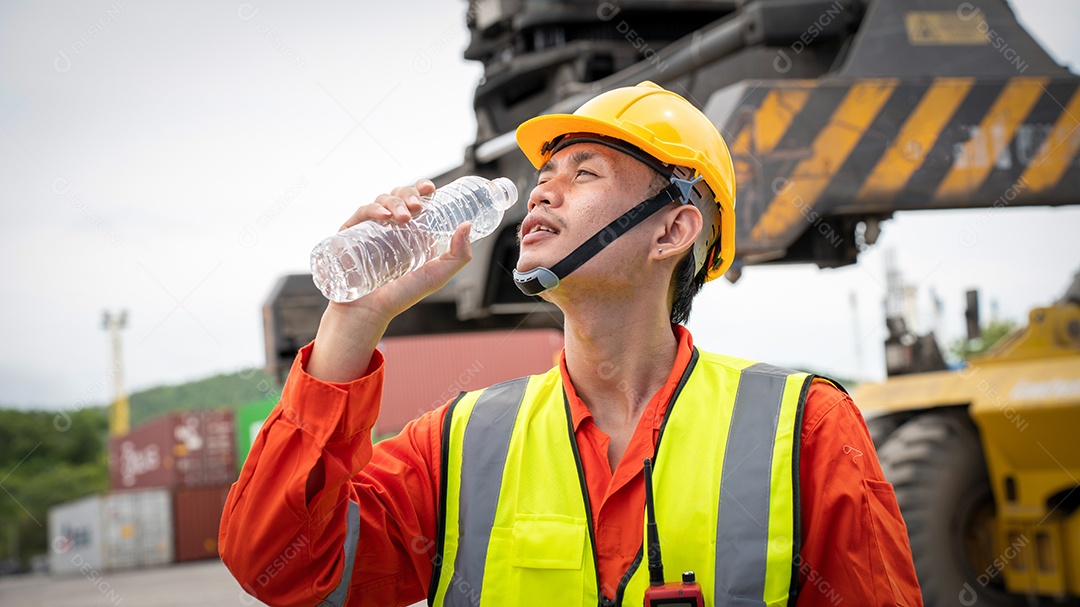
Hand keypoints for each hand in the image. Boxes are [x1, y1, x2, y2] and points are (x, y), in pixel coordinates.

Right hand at [308, 179, 472, 382]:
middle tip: (417, 206)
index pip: (416, 200)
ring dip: (394, 201)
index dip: (421, 189)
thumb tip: (467, 224)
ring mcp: (370, 227)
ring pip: (382, 199)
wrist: (370, 311)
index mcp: (411, 231)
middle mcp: (390, 226)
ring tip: (403, 217)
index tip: (429, 188)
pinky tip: (383, 215)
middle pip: (399, 195)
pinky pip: (360, 212)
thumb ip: (458, 255)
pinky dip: (372, 209)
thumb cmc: (402, 296)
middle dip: (409, 194)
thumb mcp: (437, 275)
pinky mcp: (350, 232)